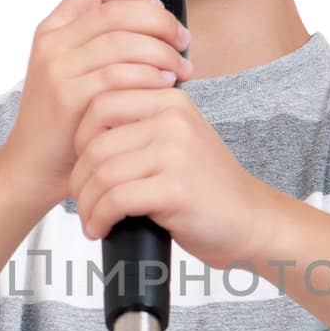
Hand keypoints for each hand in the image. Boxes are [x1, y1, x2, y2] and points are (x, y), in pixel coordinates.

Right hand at [4, 0, 191, 209]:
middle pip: (117, 12)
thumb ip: (104, 46)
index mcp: (54, 28)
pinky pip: (118, 75)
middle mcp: (52, 42)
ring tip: (182, 69)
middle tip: (183, 42)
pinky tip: (166, 85)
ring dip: (162, 52)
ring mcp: (56, 68)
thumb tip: (159, 23)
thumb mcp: (77, 72)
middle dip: (160, 22)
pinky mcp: (67, 97)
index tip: (160, 11)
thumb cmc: (67, 120)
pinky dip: (149, 76)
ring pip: (122, 41)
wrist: (34, 165)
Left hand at [70, 84, 269, 271]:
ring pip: (102, 173)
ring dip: (86, 203)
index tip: (83, 166)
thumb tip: (81, 133)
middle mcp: (173, 119)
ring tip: (90, 219)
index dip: (79, 138)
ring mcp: (175, 152)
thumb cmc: (208, 188)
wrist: (251, 221)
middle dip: (78, 177)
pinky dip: (99, 218)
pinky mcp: (175, 189)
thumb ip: (141, 126)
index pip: (101, 103)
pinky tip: (100, 229)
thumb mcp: (178, 141)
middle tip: (81, 199)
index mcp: (171, 101)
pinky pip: (116, 200)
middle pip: (95, 142)